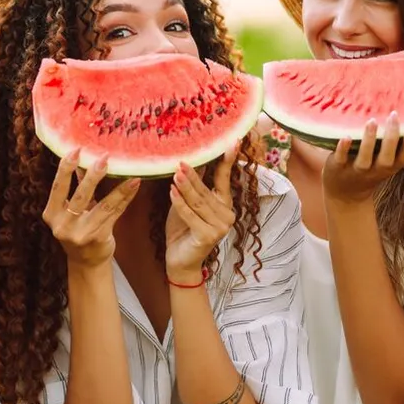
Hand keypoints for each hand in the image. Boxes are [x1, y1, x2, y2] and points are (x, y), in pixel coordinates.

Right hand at [43, 150, 140, 267]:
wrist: (85, 261)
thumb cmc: (77, 228)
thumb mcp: (68, 210)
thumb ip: (74, 186)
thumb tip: (80, 157)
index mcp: (52, 214)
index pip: (57, 187)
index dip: (65, 168)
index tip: (75, 150)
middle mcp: (63, 225)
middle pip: (80, 196)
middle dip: (93, 176)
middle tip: (104, 158)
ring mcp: (81, 234)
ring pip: (103, 206)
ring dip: (118, 188)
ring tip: (129, 173)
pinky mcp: (99, 238)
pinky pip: (114, 214)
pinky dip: (124, 198)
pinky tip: (133, 186)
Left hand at [165, 142, 237, 281]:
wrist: (180, 261)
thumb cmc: (183, 230)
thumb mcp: (188, 204)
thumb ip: (194, 188)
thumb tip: (192, 163)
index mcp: (224, 204)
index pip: (224, 179)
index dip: (227, 161)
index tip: (232, 141)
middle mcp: (227, 215)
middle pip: (206, 190)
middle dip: (194, 176)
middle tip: (181, 161)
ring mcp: (220, 227)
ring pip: (198, 202)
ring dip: (185, 187)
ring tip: (175, 173)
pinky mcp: (208, 236)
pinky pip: (191, 215)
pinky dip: (180, 204)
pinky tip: (171, 192)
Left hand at [322, 111, 403, 204]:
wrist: (345, 195)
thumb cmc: (370, 171)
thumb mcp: (387, 164)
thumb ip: (399, 150)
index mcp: (389, 168)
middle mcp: (375, 171)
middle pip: (386, 158)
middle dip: (391, 138)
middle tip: (394, 116)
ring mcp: (356, 170)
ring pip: (364, 159)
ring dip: (368, 141)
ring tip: (372, 121)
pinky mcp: (338, 168)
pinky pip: (341, 159)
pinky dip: (343, 149)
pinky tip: (346, 136)